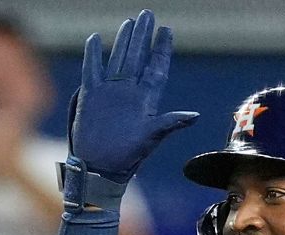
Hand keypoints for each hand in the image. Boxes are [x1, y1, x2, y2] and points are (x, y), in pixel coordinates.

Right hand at [68, 9, 197, 181]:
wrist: (99, 169)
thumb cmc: (127, 158)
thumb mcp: (150, 138)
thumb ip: (169, 123)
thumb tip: (194, 116)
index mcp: (145, 99)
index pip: (155, 67)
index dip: (161, 49)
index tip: (166, 30)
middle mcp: (128, 92)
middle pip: (137, 57)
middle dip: (143, 36)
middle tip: (147, 14)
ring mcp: (109, 92)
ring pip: (117, 59)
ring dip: (123, 41)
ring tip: (129, 22)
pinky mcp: (91, 97)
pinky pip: (91, 70)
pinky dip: (92, 55)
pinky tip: (94, 40)